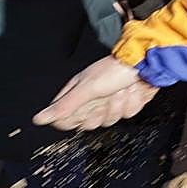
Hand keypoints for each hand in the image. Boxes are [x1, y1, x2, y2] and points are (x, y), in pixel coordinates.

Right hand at [32, 56, 157, 130]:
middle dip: (102, 110)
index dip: (74, 119)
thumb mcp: (87, 88)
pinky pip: (128, 113)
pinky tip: (133, 90)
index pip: (65, 119)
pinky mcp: (128, 103)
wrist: (147, 64)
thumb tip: (39, 118)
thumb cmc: (116, 69)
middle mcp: (93, 99)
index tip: (84, 110)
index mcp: (78, 93)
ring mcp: (111, 102)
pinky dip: (133, 101)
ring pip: (111, 119)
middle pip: (90, 123)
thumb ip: (64, 105)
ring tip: (122, 88)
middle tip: (107, 96)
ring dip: (120, 103)